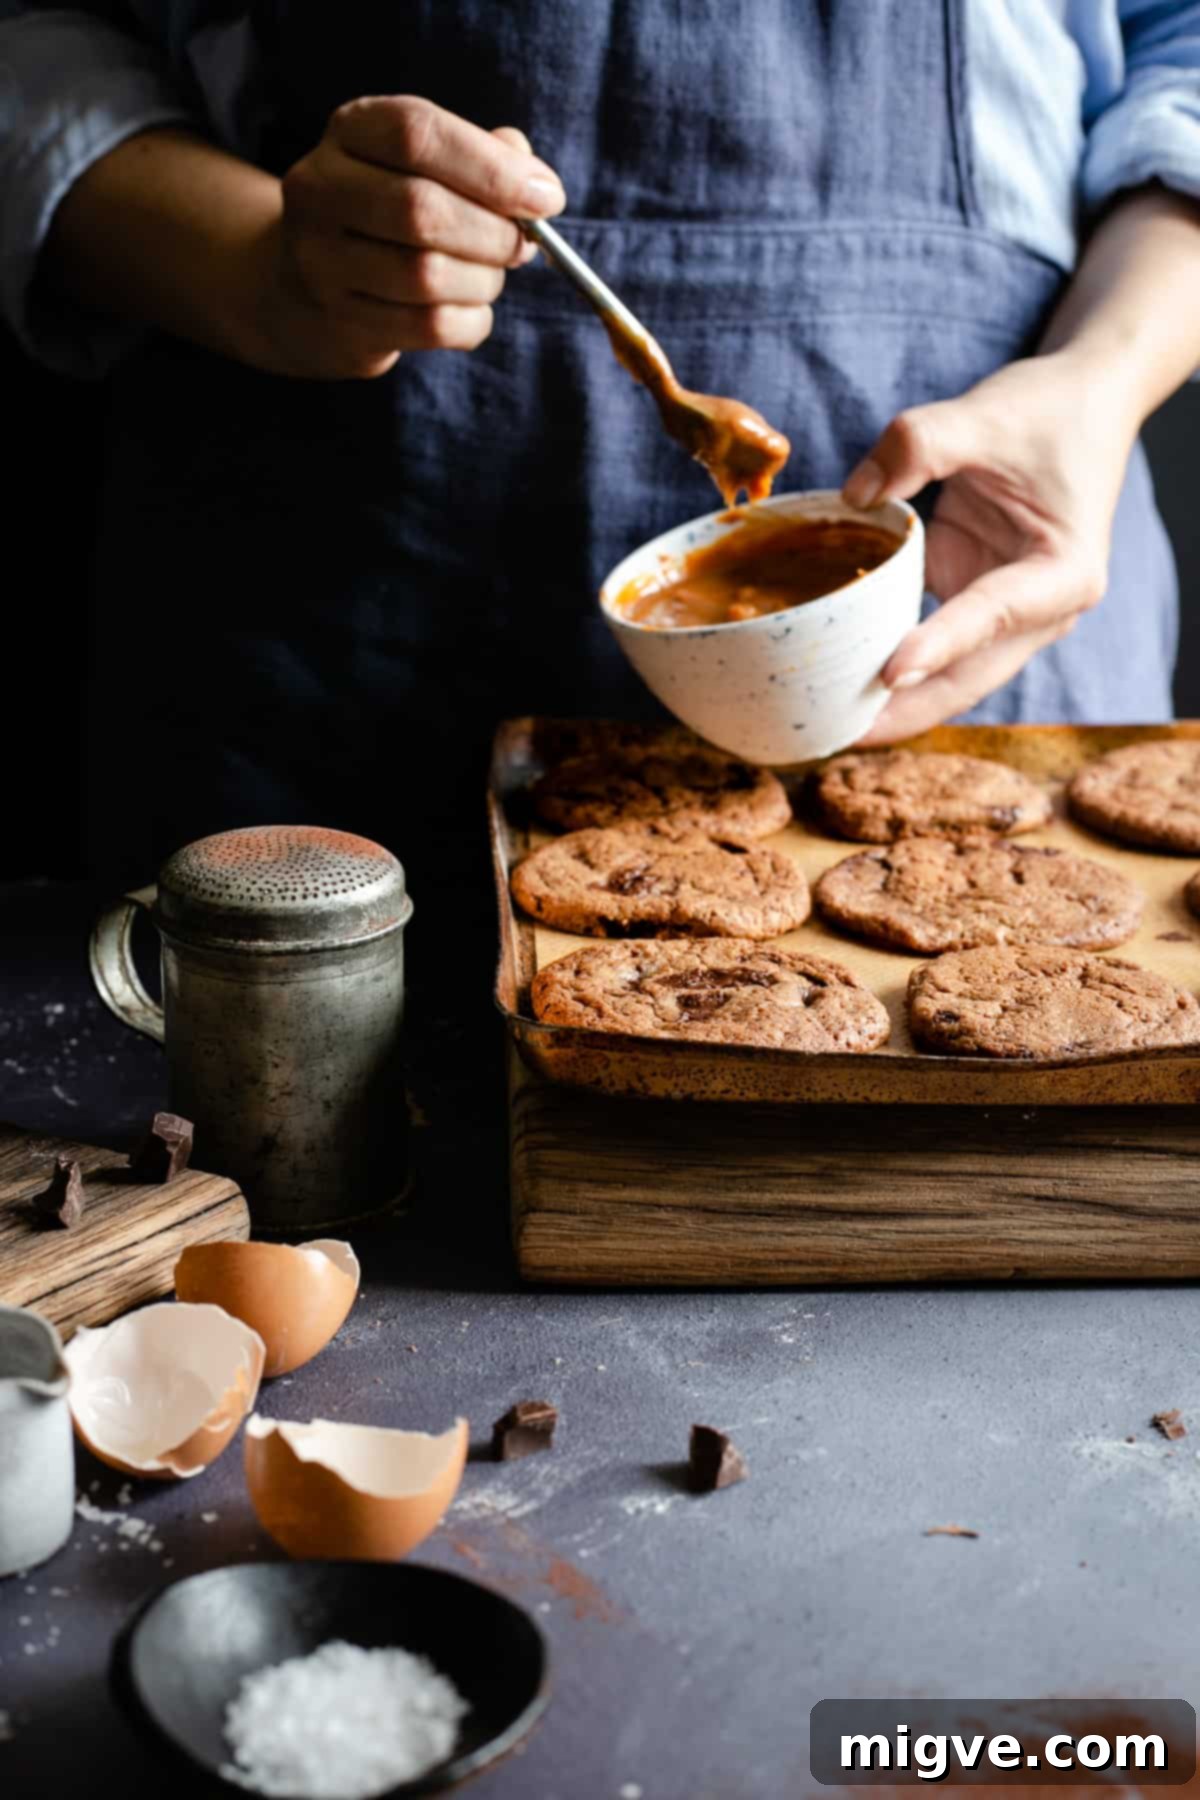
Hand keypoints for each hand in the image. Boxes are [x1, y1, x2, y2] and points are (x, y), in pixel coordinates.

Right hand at [250, 98, 564, 377]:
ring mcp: (321, 260)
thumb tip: (536, 186)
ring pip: (427, 276)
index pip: (418, 135)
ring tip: (491, 274)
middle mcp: (322, 190)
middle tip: (524, 244)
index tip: (547, 198)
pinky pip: (429, 327)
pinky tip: (472, 308)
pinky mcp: (341, 320)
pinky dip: (472, 321)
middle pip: (422, 211)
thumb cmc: (395, 208)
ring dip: (484, 280)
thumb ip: (484, 157)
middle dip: (494, 233)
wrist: (315, 278)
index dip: (493, 169)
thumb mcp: (430, 162)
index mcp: (350, 130)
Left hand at [841, 351, 1139, 741]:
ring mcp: (1009, 615)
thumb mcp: (985, 413)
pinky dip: (886, 664)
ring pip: (949, 679)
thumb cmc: (1048, 413)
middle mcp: (1042, 610)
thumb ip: (920, 443)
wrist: (1084, 404)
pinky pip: (929, 647)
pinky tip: (835, 682)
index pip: (992, 616)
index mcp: (1063, 573)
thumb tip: (855, 494)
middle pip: (969, 678)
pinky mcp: (976, 603)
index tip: (889, 673)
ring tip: (826, 726)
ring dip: (893, 705)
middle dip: (907, 711)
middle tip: (838, 732)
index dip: (939, 646)